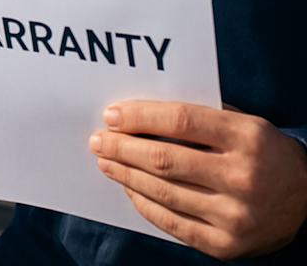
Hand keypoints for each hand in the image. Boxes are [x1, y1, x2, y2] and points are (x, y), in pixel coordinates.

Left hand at [89, 100, 306, 258]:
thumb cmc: (262, 150)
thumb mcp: (241, 121)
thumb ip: (197, 116)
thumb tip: (136, 114)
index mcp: (247, 137)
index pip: (181, 122)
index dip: (140, 117)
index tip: (112, 115)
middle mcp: (244, 177)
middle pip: (166, 159)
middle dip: (123, 148)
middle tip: (98, 140)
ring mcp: (237, 216)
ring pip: (165, 192)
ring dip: (126, 175)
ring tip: (106, 161)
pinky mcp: (228, 246)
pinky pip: (174, 224)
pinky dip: (145, 204)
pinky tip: (129, 188)